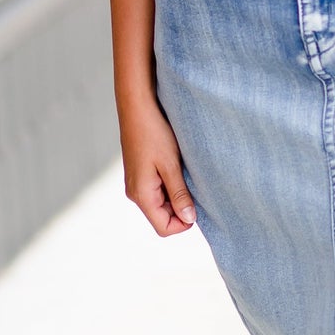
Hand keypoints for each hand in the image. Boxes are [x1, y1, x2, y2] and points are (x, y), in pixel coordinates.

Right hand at [119, 95, 196, 235]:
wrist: (137, 106)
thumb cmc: (153, 132)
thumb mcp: (171, 165)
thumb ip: (179, 194)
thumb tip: (189, 219)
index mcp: (141, 195)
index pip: (164, 228)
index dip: (184, 223)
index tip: (198, 204)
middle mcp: (136, 193)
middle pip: (163, 217)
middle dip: (181, 208)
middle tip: (195, 185)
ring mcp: (136, 183)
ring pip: (161, 204)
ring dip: (177, 195)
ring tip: (186, 173)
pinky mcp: (140, 173)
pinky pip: (157, 190)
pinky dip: (171, 184)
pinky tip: (178, 167)